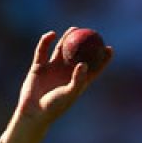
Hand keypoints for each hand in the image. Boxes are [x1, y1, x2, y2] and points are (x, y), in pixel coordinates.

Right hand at [0, 29, 114, 142]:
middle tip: (91, 33)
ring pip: (60, 50)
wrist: (33, 113)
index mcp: (76, 80)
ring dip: (67, 39)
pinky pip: (42, 51)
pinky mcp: (38, 67)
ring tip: (73, 29)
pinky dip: (45, 42)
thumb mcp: (69, 94)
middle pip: (78, 54)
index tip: (108, 48)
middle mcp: (65, 73)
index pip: (93, 67)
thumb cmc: (54, 107)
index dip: (102, 58)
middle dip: (85, 43)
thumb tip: (84, 63)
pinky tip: (51, 34)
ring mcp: (52, 69)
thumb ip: (78, 79)